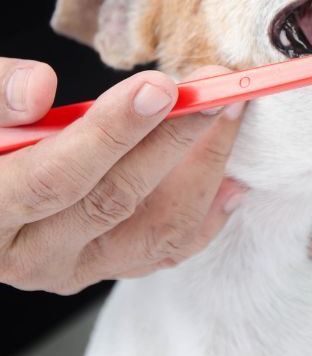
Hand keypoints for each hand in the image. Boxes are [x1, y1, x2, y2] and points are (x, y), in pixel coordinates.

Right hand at [0, 58, 245, 293]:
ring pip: (157, 231)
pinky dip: (207, 215)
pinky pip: (169, 249)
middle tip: (215, 91)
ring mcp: (79, 266)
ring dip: (203, 171)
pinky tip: (233, 181)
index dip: (112, 132)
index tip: (162, 88)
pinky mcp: (112, 265)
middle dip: (174, 138)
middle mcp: (34, 254)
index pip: (55, 177)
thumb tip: (38, 88)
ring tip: (231, 117)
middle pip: (116, 200)